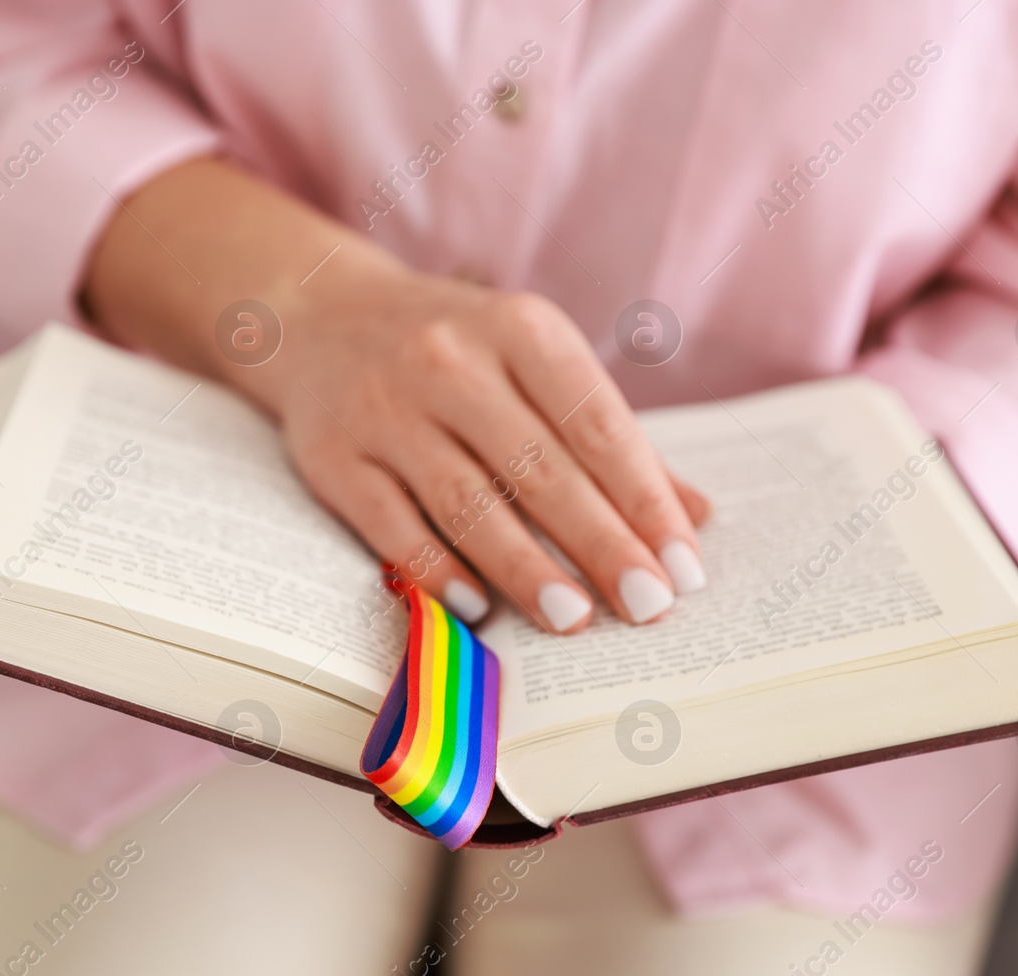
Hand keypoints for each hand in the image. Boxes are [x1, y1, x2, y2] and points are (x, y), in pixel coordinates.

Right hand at [84, 157, 709, 631]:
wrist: (322, 314)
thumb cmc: (457, 351)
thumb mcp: (534, 362)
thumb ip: (609, 438)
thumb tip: (696, 517)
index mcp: (519, 329)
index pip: (596, 423)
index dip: (645, 499)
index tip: (684, 565)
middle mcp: (450, 360)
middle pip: (538, 467)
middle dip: (600, 543)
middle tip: (648, 606)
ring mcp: (385, 408)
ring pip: (466, 500)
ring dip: (524, 566)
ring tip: (572, 619)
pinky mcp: (331, 454)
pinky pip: (390, 523)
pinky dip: (435, 568)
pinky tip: (477, 607)